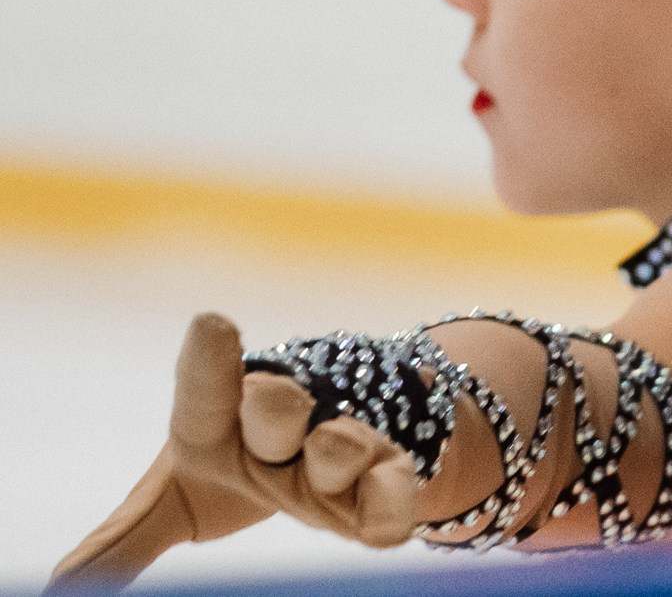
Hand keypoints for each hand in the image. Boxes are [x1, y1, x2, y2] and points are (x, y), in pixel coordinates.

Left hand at [48, 314, 419, 589]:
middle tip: (271, 397)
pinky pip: (391, 487)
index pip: (206, 389)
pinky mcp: (382, 478)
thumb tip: (58, 588)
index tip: (211, 323)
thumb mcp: (175, 500)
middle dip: (275, 404)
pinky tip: (385, 528)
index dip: (210, 361)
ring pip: (340, 442)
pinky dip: (390, 503)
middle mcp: (281, 423)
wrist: (330, 448)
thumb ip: (122, 540)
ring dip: (337, 448)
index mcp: (217, 419)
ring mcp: (337, 447)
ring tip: (330, 449)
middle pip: (277, 407)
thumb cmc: (233, 467)